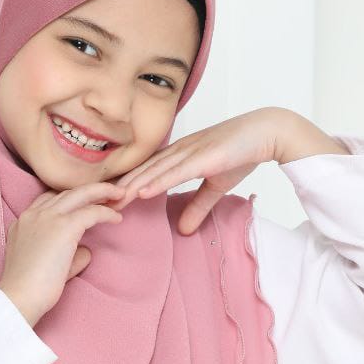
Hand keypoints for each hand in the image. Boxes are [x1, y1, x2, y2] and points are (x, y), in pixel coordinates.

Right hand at [0, 180, 124, 325]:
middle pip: (65, 192)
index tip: (86, 202)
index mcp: (23, 222)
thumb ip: (66, 255)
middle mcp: (34, 214)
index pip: (48, 200)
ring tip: (119, 195)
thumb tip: (86, 251)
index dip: (69, 199)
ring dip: (102, 192)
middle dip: (88, 189)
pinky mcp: (64, 227)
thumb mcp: (45, 265)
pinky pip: (92, 212)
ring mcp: (48, 218)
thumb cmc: (28, 290)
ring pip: (80, 193)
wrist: (19, 297)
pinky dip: (106, 213)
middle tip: (108, 192)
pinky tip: (117, 218)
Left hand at [112, 108, 279, 233]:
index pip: (146, 171)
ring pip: (154, 171)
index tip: (105, 201)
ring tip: (111, 201)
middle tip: (96, 204)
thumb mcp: (215, 187)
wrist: (267, 132)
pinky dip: (158, 181)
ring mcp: (190, 151)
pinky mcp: (204, 156)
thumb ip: (198, 207)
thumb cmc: (241, 153)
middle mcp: (179, 150)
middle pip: (143, 171)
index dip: (125, 185)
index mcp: (179, 155)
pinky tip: (141, 191)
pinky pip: (176, 171)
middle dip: (120, 188)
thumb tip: (183, 231)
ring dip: (132, 186)